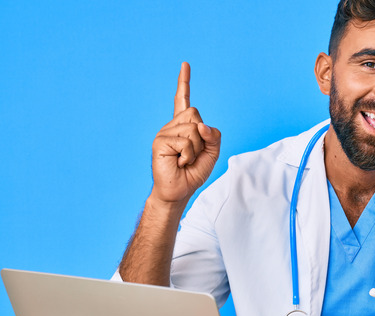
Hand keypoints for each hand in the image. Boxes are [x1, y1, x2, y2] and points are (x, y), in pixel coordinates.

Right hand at [150, 62, 220, 203]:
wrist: (179, 191)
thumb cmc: (193, 172)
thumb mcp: (212, 153)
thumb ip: (214, 136)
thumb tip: (201, 125)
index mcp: (183, 126)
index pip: (183, 101)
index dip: (184, 82)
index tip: (185, 65)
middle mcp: (172, 126)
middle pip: (195, 115)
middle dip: (202, 137)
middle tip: (192, 154)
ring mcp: (164, 132)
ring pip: (193, 129)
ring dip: (196, 149)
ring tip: (185, 160)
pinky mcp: (160, 141)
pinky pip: (185, 142)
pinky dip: (188, 155)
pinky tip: (179, 162)